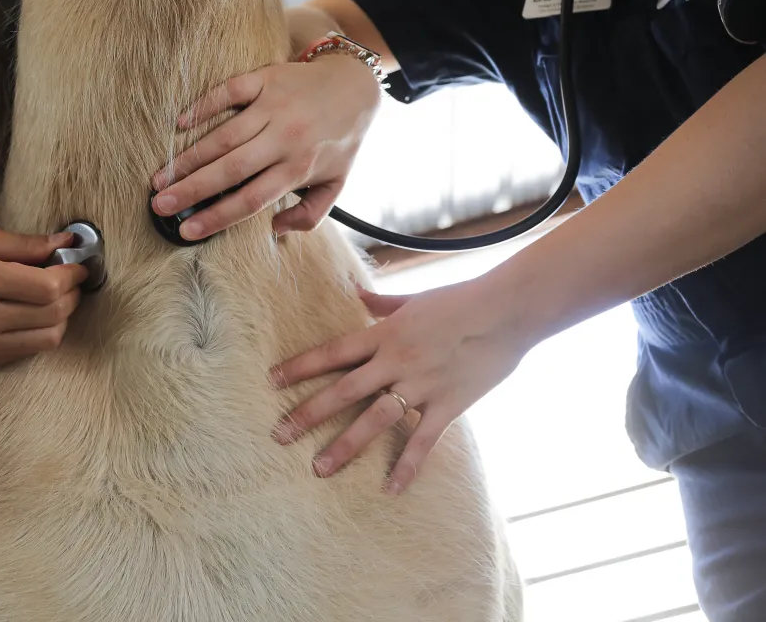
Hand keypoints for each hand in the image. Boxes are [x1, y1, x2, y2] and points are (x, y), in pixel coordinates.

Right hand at [0, 225, 87, 367]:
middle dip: (73, 294)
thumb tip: (66, 241)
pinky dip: (45, 332)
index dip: (72, 275)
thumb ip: (24, 243)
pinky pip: (30, 350)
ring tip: (58, 298)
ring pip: (49, 337)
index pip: (47, 286)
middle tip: (72, 280)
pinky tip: (38, 315)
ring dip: (64, 316)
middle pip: (53, 312)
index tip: (79, 265)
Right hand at [150, 53, 380, 240]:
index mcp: (299, 168)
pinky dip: (203, 106)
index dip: (216, 217)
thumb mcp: (337, 183)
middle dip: (191, 190)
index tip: (187, 230)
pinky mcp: (265, 79)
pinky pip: (228, 91)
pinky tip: (180, 124)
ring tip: (160, 177)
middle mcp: (284, 138)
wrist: (356, 84)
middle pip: (230, 170)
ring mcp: (273, 107)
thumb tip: (275, 230)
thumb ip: (311, 214)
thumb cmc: (342, 139)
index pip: (251, 200)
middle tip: (159, 205)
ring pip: (223, 136)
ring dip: (188, 158)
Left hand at [269, 282, 530, 493]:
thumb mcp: (415, 298)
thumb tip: (355, 291)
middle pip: (342, 390)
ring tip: (318, 468)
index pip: (332, 353)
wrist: (509, 310)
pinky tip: (389, 489)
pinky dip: (406, 466)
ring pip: (373, 420)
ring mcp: (421, 385)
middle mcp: (396, 362)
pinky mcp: (448, 405)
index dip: (300, 367)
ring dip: (344, 445)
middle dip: (308, 413)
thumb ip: (382, 302)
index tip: (271, 381)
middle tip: (279, 435)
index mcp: (384, 334)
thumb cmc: (461, 298)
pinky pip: (423, 441)